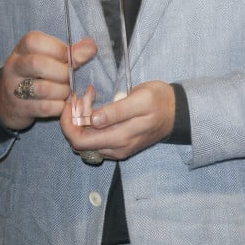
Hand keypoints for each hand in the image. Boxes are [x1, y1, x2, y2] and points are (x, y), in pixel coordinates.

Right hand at [0, 31, 96, 130]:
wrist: (9, 103)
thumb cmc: (36, 75)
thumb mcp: (48, 58)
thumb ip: (69, 52)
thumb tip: (90, 46)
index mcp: (22, 49)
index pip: (36, 41)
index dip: (59, 49)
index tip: (70, 58)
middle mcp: (14, 66)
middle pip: (38, 64)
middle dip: (62, 72)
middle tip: (70, 77)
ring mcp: (14, 88)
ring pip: (42, 88)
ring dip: (62, 91)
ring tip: (66, 91)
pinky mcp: (20, 108)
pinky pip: (44, 107)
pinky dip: (59, 106)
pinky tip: (62, 104)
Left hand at [60, 80, 174, 160]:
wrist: (176, 112)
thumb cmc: (159, 101)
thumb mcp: (141, 99)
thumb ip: (117, 111)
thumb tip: (94, 120)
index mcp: (120, 138)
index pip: (80, 140)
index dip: (68, 122)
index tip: (72, 100)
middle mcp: (115, 149)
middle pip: (79, 141)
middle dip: (75, 117)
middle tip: (84, 95)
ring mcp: (116, 149)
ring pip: (86, 139)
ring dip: (82, 118)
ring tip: (92, 95)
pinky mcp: (118, 145)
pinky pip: (95, 138)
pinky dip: (90, 122)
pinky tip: (98, 106)